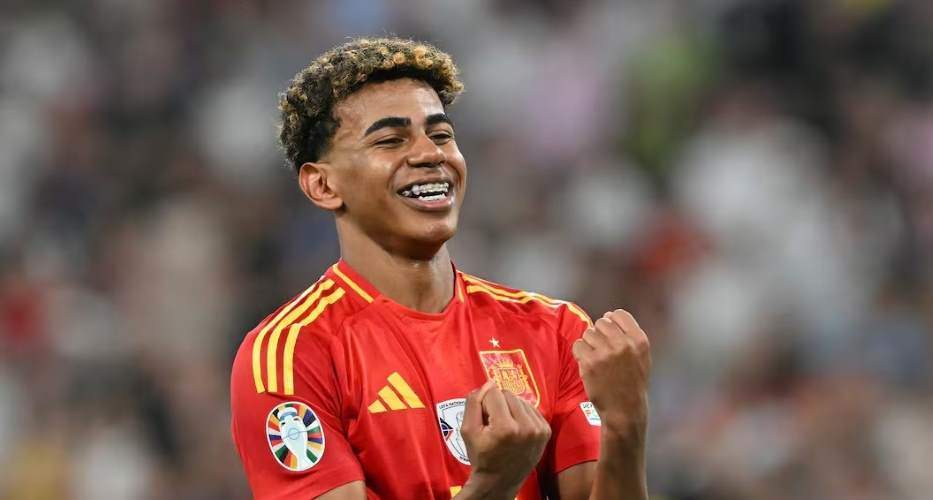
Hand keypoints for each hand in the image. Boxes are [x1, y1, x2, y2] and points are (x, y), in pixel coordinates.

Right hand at [457, 380, 550, 498]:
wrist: (500, 481)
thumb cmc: (481, 456)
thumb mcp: (468, 430)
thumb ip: (474, 403)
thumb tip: (489, 383)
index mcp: (505, 428)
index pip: (493, 393)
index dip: (484, 403)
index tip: (483, 420)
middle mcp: (526, 427)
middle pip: (508, 394)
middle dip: (497, 404)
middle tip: (493, 424)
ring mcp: (539, 429)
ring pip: (520, 399)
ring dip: (510, 408)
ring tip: (505, 427)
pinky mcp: (546, 431)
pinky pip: (531, 408)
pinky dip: (521, 414)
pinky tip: (516, 428)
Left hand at [572, 309, 650, 442]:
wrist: (624, 409)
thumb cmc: (633, 383)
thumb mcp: (642, 356)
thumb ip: (629, 335)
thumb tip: (609, 316)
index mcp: (639, 340)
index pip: (619, 314)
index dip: (611, 321)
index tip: (609, 334)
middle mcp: (623, 344)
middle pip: (601, 322)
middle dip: (599, 334)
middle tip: (601, 350)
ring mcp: (606, 352)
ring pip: (588, 333)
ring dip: (589, 344)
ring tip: (595, 359)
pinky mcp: (590, 362)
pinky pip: (578, 345)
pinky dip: (579, 353)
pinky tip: (587, 364)